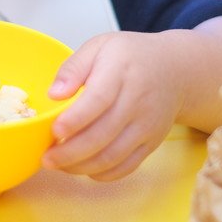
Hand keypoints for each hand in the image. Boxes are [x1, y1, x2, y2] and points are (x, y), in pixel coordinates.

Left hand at [41, 31, 183, 181]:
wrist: (174, 70)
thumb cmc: (130, 57)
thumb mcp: (99, 47)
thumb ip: (73, 68)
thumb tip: (54, 94)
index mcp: (120, 72)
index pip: (98, 100)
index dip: (75, 119)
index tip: (54, 131)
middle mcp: (137, 101)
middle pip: (103, 134)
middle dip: (71, 152)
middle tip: (47, 157)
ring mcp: (147, 125)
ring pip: (113, 155)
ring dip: (83, 166)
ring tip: (59, 165)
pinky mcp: (152, 142)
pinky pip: (127, 165)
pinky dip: (104, 173)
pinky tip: (84, 168)